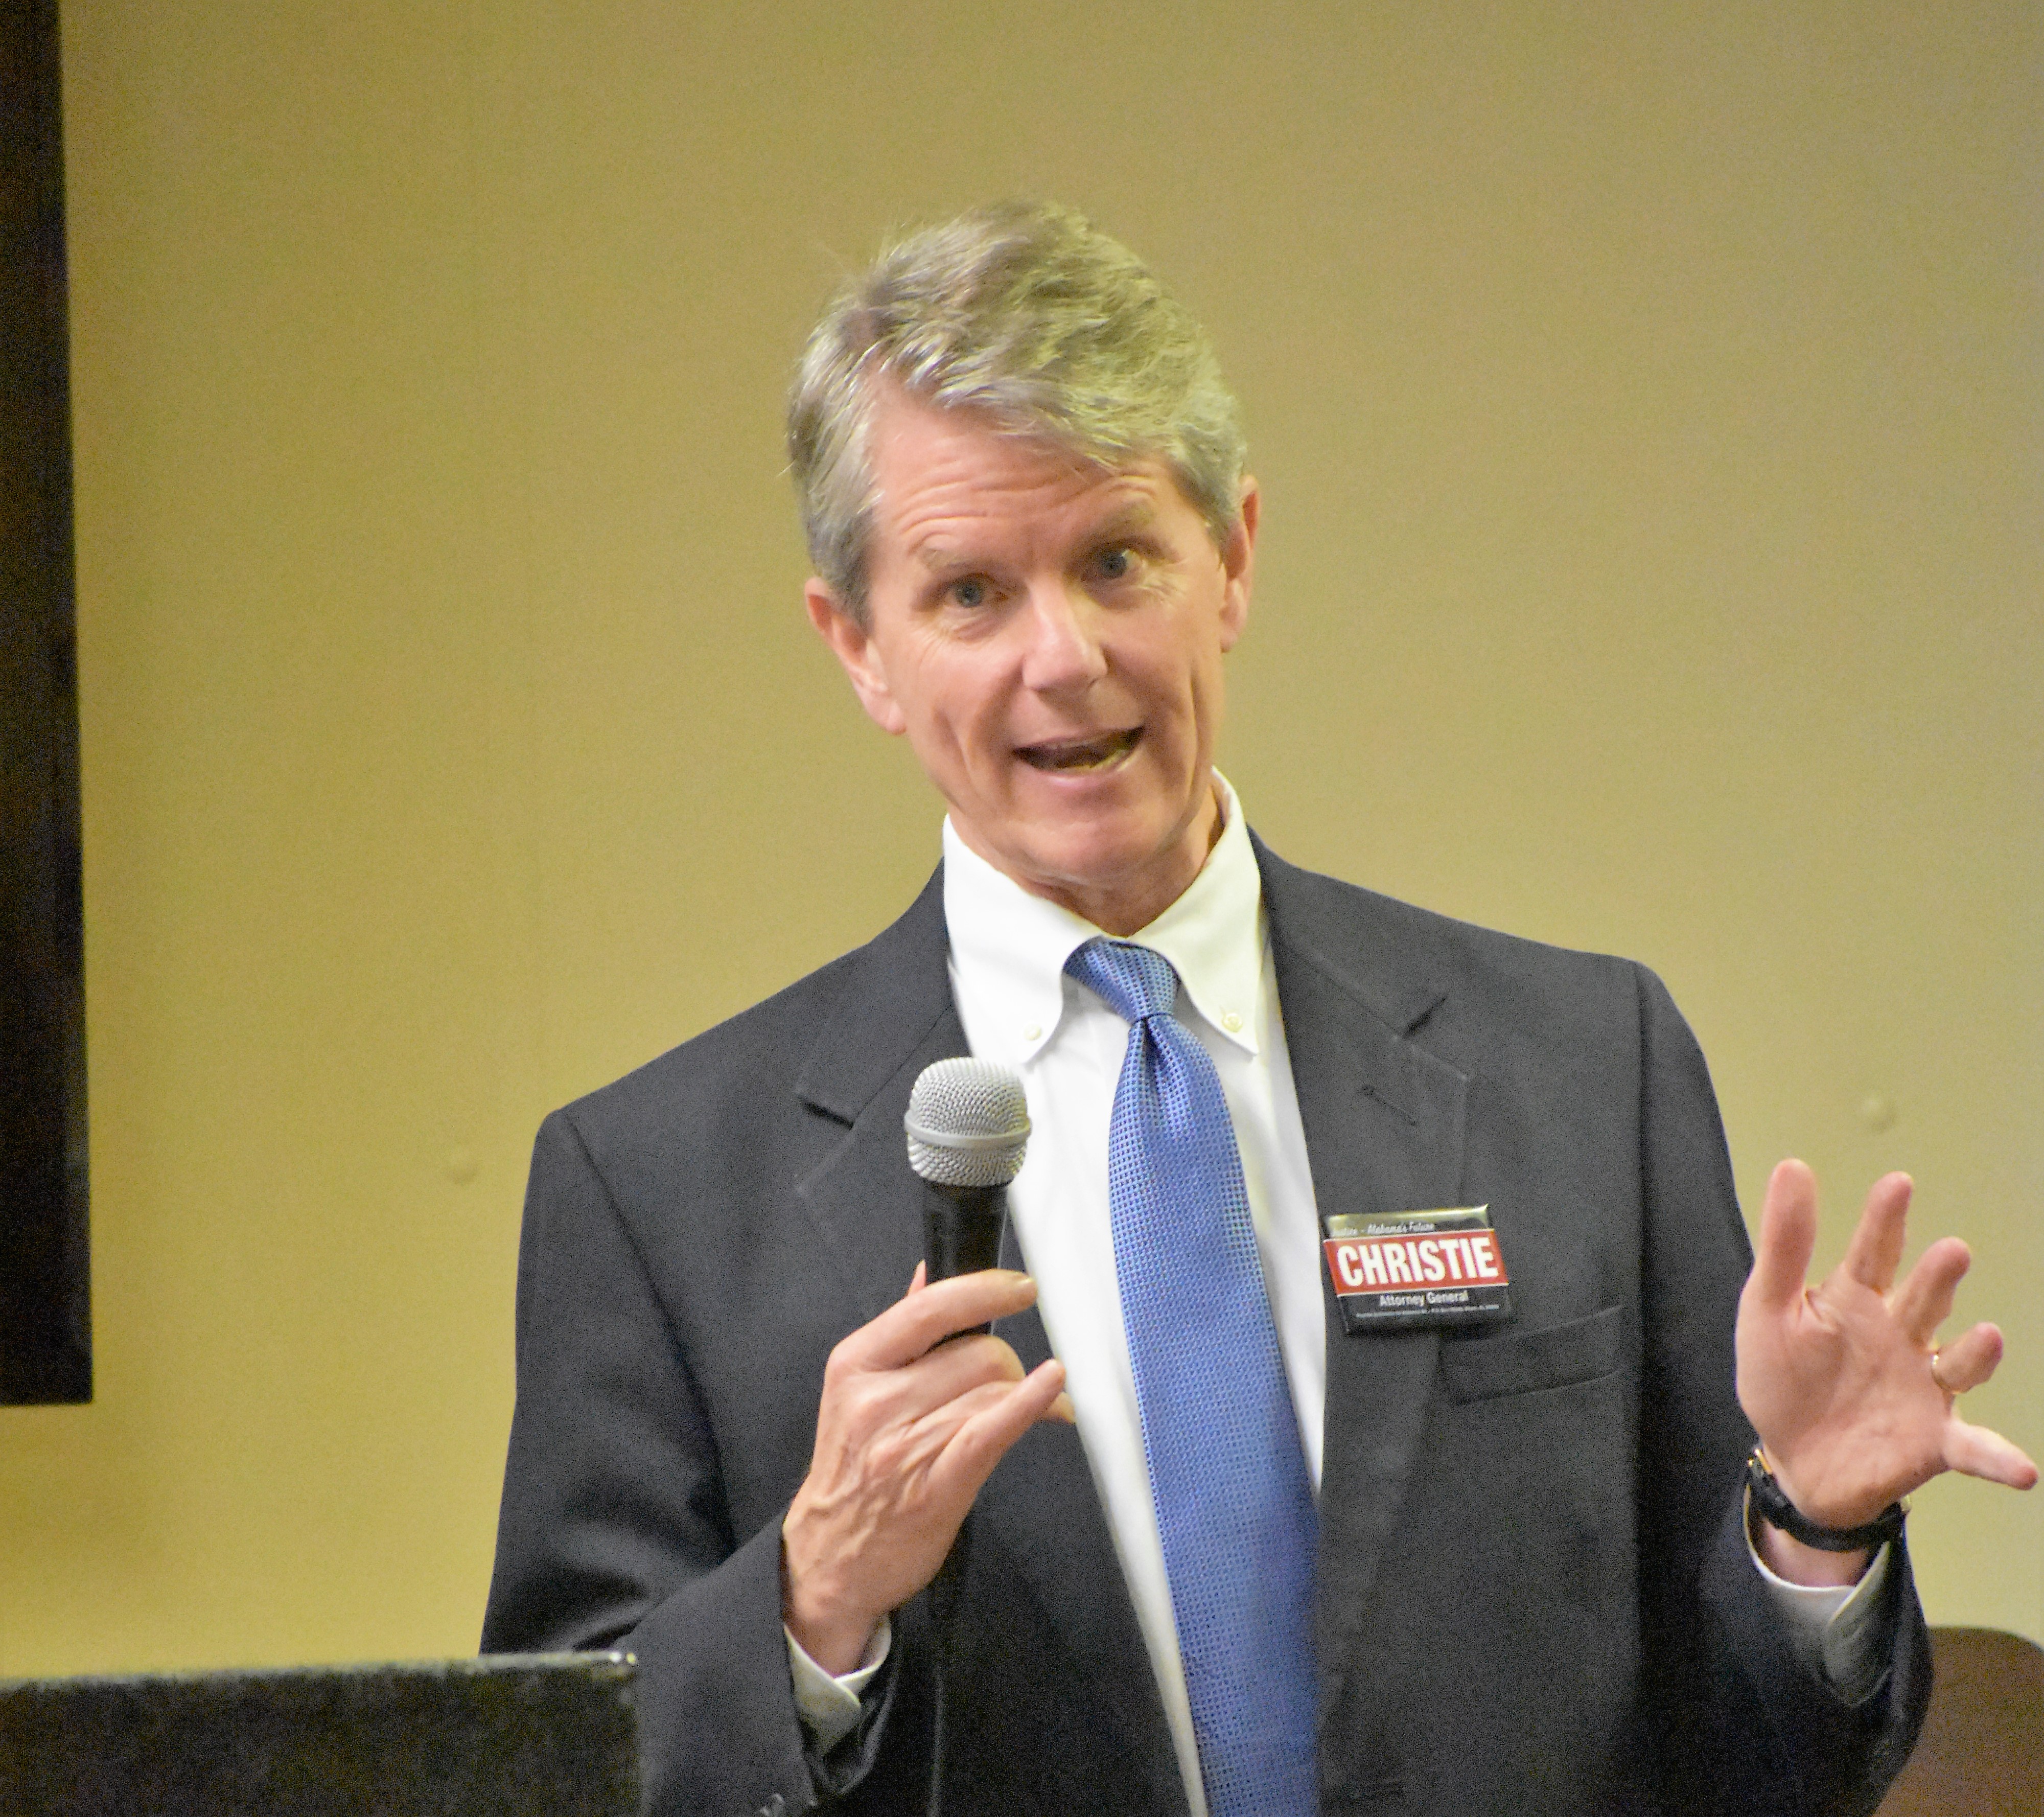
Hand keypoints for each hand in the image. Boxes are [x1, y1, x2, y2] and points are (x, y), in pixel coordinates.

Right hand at [782, 1265, 1072, 1673]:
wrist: (828, 1558)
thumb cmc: (852, 1471)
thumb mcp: (855, 1391)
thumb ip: (899, 1332)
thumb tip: (929, 1274)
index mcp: (856, 1365)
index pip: (930, 1308)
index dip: (984, 1290)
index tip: (1020, 1287)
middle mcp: (876, 1400)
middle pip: (976, 1351)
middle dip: (1007, 1362)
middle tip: (1012, 1383)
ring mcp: (904, 1444)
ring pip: (992, 1389)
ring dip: (1029, 1392)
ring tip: (1041, 1404)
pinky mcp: (936, 1486)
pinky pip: (993, 1430)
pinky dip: (1032, 1404)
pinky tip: (1055, 1392)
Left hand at [1736, 1160, 2035, 1580]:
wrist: (1791, 1461)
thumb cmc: (1781, 1377)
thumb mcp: (1768, 1308)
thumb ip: (1784, 1244)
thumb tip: (1792, 1166)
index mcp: (1856, 1300)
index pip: (1873, 1252)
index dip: (1886, 1219)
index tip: (1898, 1183)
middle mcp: (1901, 1336)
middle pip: (1924, 1300)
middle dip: (1939, 1278)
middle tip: (1953, 1252)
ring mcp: (1923, 1386)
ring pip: (1959, 1364)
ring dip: (1977, 1352)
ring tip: (1989, 1337)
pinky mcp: (1933, 1440)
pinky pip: (1973, 1448)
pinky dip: (1999, 1457)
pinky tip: (2022, 1469)